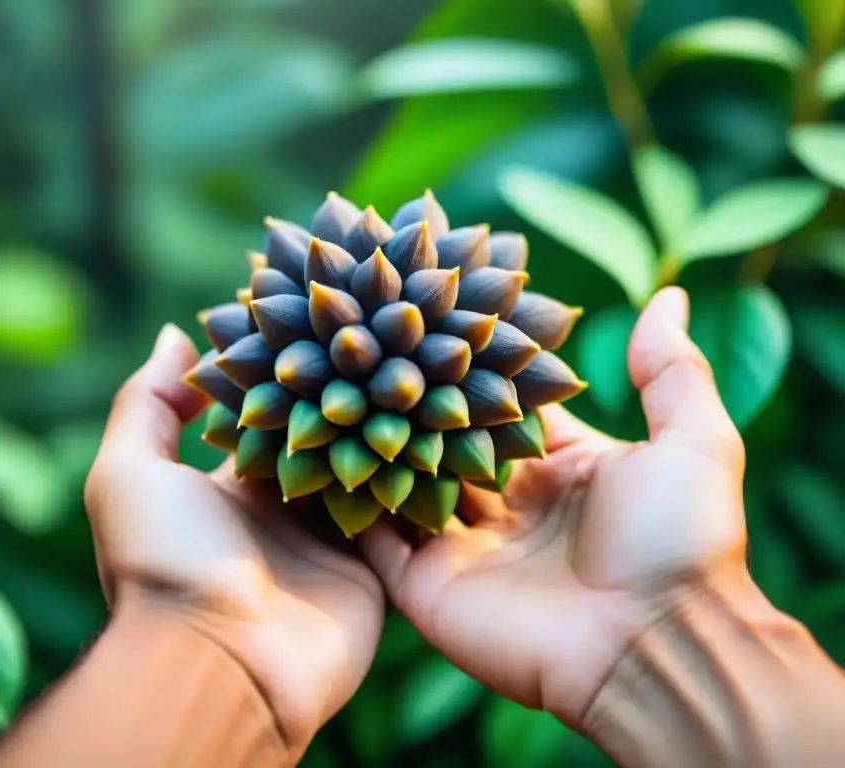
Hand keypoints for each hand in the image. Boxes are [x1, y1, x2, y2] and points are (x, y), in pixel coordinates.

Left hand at [83, 324, 383, 757]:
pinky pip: (398, 519)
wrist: (219, 663)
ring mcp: (328, 541)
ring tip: (418, 370)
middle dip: (345, 397)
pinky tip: (442, 430)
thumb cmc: (165, 564)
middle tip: (383, 338)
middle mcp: (281, 510)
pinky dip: (415, 483)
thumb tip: (178, 336)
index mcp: (228, 486)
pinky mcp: (370, 570)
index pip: (266, 414)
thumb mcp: (127, 474)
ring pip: (366, 470)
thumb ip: (146, 402)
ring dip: (386, 432)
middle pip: (323, 438)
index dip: (287, 371)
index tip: (319, 318)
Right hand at [358, 286, 750, 726]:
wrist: (654, 647)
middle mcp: (506, 504)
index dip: (472, 367)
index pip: (501, 405)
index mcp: (558, 467)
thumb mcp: (694, 441)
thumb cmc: (678, 541)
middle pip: (444, 440)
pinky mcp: (426, 586)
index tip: (432, 318)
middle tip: (365, 346)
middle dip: (410, 400)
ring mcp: (462, 547)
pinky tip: (318, 455)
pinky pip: (375, 540)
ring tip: (331, 388)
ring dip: (373, 445)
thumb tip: (667, 293)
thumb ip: (670, 370)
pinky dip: (349, 505)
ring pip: (403, 483)